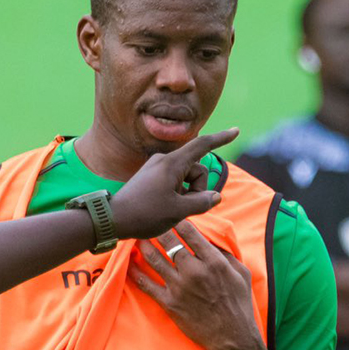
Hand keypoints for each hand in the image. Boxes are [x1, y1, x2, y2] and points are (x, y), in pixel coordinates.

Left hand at [109, 128, 238, 239]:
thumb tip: (215, 196)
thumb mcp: (178, 211)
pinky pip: (174, 182)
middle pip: (197, 170)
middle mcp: (164, 160)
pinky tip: (165, 208)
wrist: (112, 219)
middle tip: (183, 208)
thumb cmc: (144, 214)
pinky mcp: (151, 177)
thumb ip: (202, 202)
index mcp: (172, 163)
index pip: (202, 145)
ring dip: (187, 194)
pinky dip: (177, 194)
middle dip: (198, 189)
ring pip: (186, 178)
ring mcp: (157, 168)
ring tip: (171, 209)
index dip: (221, 138)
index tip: (236, 130)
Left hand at [133, 221, 261, 349]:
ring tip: (138, 238)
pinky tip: (129, 263)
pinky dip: (135, 272)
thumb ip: (225, 254)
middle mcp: (194, 271)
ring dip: (144, 245)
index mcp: (213, 261)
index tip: (171, 217)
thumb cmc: (238, 305)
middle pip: (168, 241)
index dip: (177, 220)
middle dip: (157, 229)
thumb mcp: (241, 273)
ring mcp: (179, 287)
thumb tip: (210, 240)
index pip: (189, 232)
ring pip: (154, 259)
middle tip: (149, 223)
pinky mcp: (169, 303)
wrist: (231, 337)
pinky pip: (146, 284)